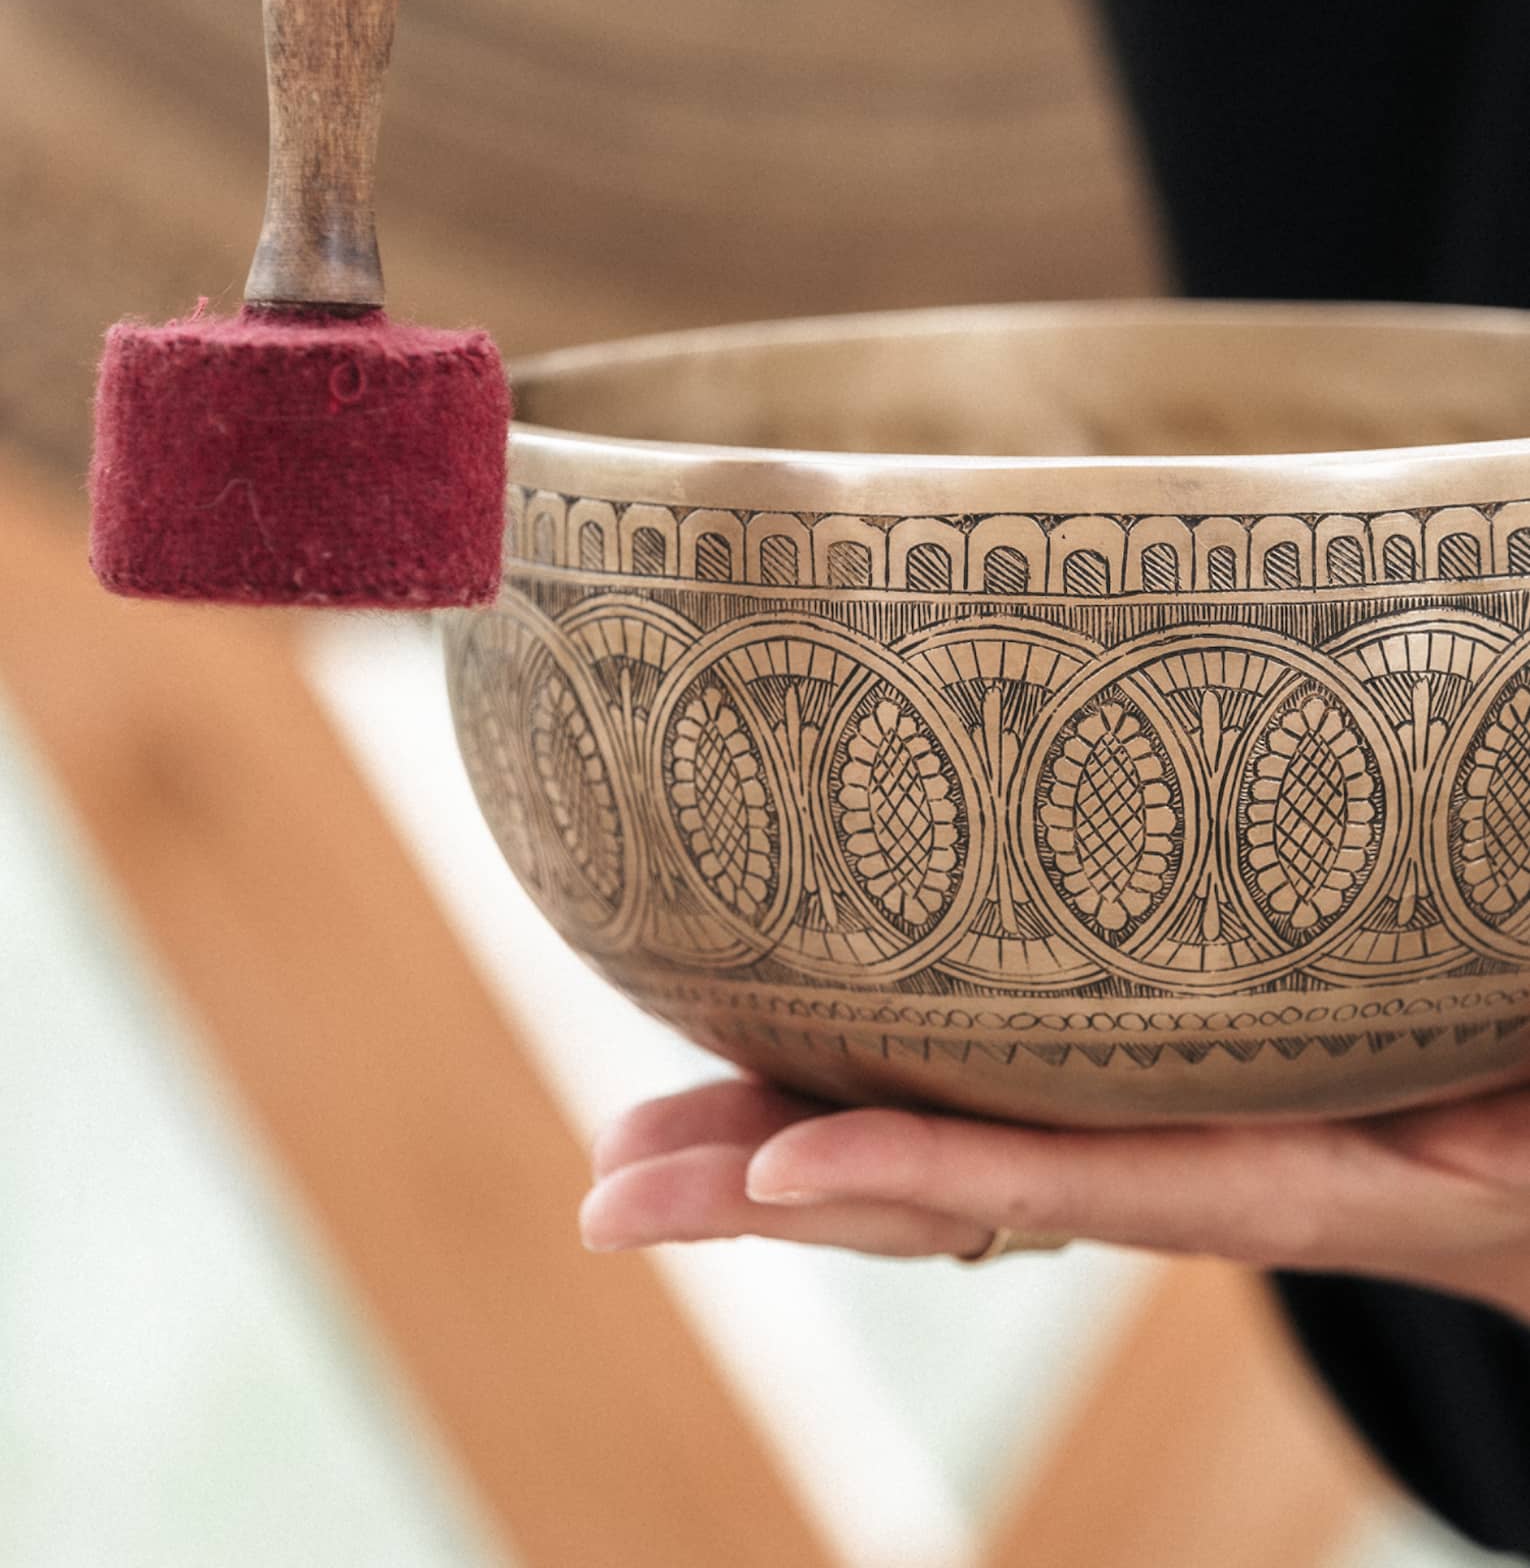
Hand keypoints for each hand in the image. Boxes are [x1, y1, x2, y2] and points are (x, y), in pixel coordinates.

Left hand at [581, 1072, 1529, 1317]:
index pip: (1068, 1180)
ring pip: (927, 1157)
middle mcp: (1163, 1165)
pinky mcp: (1105, 1098)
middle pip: (943, 1190)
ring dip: (766, 1156)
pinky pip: (966, 1112)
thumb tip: (1488, 1139)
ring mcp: (1120, 1136)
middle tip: (611, 1190)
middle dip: (766, 1191)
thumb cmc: (1518, 1096)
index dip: (920, 1180)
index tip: (777, 1176)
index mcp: (1265, 1169)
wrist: (1514, 1154)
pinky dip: (847, 1105)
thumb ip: (1493, 1113)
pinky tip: (752, 1095)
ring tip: (627, 1157)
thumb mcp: (1519, 1106)